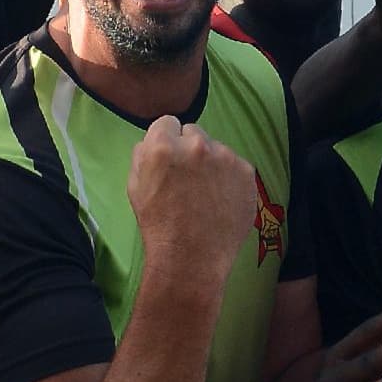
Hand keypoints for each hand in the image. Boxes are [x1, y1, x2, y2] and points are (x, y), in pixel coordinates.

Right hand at [128, 116, 257, 272]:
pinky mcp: (246, 172)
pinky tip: (221, 200)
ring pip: (216, 149)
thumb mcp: (135, 186)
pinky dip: (229, 177)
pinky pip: (235, 165)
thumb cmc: (159, 226)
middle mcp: (196, 145)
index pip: (166, 123)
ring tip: (206, 194)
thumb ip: (143, 155)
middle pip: (193, 132)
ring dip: (211, 163)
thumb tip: (153, 142)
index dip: (166, 141)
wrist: (192, 258)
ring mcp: (225, 158)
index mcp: (163, 146)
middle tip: (187, 178)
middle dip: (189, 149)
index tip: (169, 159)